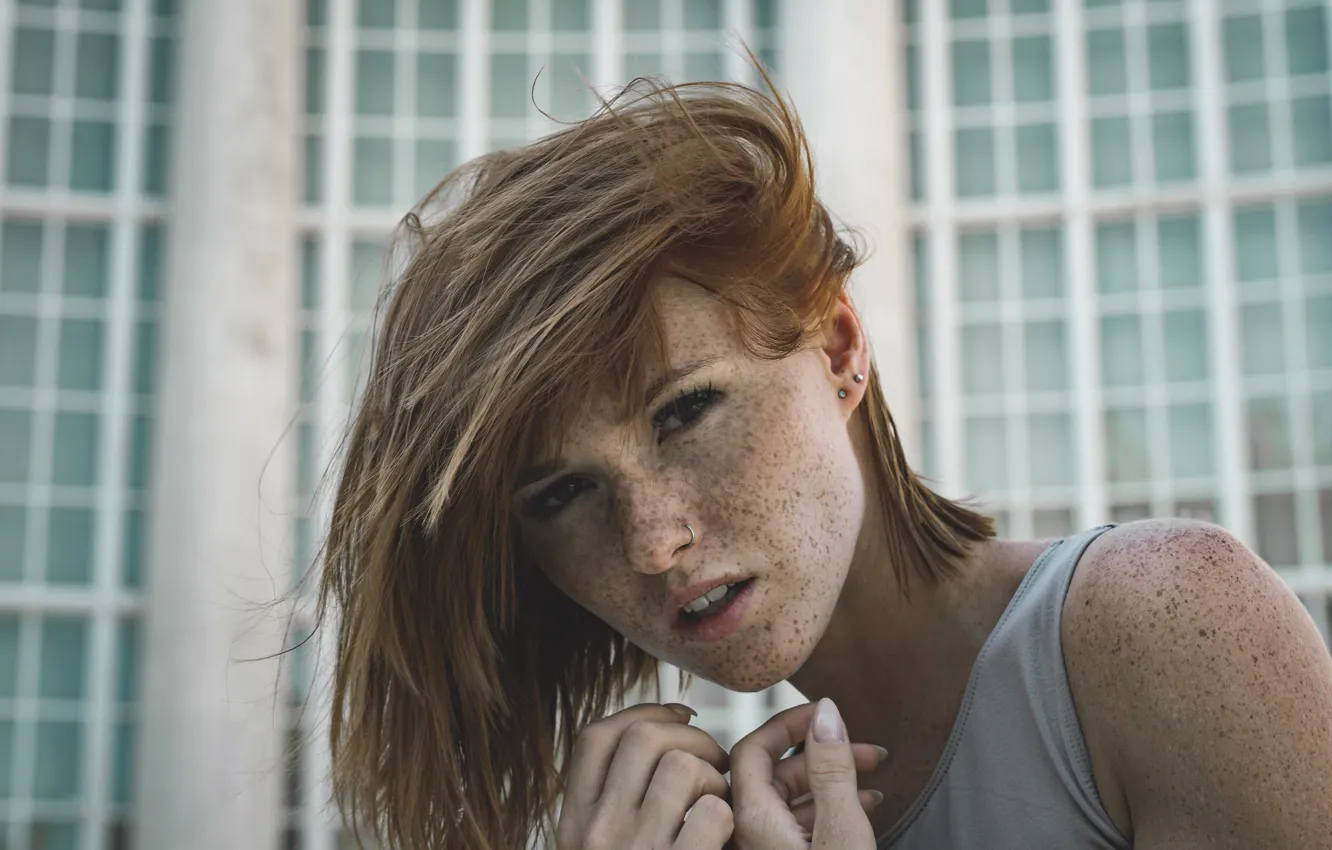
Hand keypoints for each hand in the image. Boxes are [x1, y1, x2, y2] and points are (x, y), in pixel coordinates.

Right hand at [554, 702, 733, 848]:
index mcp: (573, 823)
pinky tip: (725, 832)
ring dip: (713, 777)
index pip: (596, 737)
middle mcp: (597, 834)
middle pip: (643, 738)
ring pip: (683, 768)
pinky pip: (713, 813)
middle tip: (714, 757)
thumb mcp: (596, 844)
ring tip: (719, 798)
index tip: (677, 716)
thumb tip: (662, 724)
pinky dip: (727, 816)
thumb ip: (610, 801)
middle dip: (692, 736)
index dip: (643, 713)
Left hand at [729, 698, 884, 848]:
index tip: (823, 712)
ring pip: (793, 798)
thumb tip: (826, 714)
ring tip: (872, 775)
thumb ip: (832, 772)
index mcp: (754, 818)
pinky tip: (865, 805)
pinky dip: (831, 807)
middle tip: (866, 750)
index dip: (787, 724)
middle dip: (824, 753)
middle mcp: (752, 832)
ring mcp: (767, 847)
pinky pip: (801, 824)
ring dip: (833, 779)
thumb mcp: (841, 829)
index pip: (752, 748)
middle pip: (777, 772)